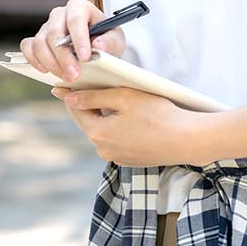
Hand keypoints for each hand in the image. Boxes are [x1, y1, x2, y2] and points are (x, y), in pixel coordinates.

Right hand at [20, 0, 127, 82]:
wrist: (96, 47)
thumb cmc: (106, 39)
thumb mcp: (116, 40)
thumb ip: (110, 42)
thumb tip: (98, 45)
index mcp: (80, 7)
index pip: (76, 18)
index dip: (79, 38)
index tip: (85, 58)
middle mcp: (60, 14)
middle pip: (54, 32)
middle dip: (64, 56)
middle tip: (74, 75)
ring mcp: (46, 26)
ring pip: (39, 42)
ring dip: (51, 62)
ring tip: (66, 77)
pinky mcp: (37, 39)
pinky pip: (27, 47)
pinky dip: (33, 59)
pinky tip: (45, 71)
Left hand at [51, 86, 208, 166]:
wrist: (186, 140)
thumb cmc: (158, 114)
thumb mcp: (124, 98)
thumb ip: (93, 97)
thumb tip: (69, 98)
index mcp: (98, 134)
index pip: (76, 110)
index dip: (70, 94)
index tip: (60, 85)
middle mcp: (103, 149)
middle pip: (87, 122)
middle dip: (84, 105)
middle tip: (79, 88)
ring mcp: (116, 157)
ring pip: (101, 131)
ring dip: (100, 117)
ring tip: (102, 99)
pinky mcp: (129, 160)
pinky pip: (115, 140)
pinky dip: (114, 128)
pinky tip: (122, 116)